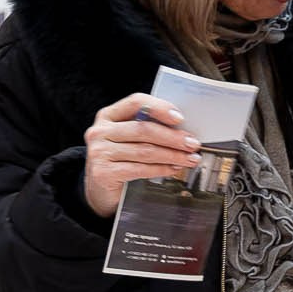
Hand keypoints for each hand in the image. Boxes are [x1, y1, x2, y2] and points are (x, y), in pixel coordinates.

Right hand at [81, 94, 200, 217]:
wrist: (100, 188)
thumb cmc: (119, 158)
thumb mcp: (128, 138)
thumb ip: (147, 128)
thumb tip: (182, 129)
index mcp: (108, 115)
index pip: (136, 102)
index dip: (160, 108)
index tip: (180, 118)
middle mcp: (100, 131)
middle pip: (143, 129)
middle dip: (172, 137)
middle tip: (192, 144)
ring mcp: (99, 152)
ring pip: (144, 151)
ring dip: (172, 155)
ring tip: (189, 158)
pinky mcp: (103, 172)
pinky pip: (140, 169)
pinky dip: (161, 169)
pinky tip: (173, 169)